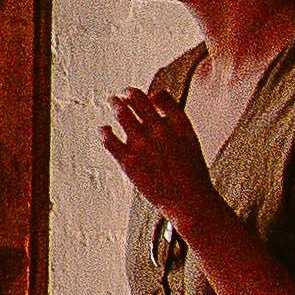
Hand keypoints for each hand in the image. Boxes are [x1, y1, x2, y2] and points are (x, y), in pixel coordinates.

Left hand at [102, 83, 224, 228]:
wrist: (189, 200)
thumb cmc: (191, 171)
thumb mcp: (190, 138)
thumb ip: (174, 115)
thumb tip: (154, 95)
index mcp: (178, 124)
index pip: (158, 97)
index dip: (143, 93)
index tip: (134, 93)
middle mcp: (159, 131)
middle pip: (137, 102)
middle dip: (126, 95)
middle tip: (119, 96)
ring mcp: (142, 145)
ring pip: (122, 115)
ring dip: (115, 105)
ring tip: (112, 103)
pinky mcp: (128, 162)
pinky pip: (110, 140)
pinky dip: (104, 131)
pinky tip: (104, 129)